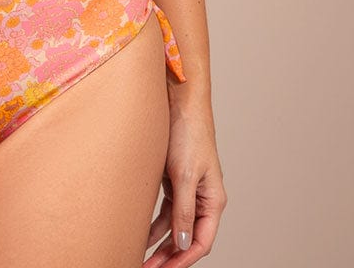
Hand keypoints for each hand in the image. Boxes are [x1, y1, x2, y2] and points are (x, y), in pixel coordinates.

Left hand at [142, 99, 226, 265]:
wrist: (179, 101)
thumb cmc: (188, 133)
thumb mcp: (183, 175)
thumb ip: (184, 211)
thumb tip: (183, 244)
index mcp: (213, 200)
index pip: (201, 242)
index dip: (183, 260)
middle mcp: (202, 198)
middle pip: (187, 238)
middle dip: (169, 257)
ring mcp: (187, 190)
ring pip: (174, 227)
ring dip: (160, 245)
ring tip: (142, 260)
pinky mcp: (173, 180)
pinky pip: (165, 211)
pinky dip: (154, 225)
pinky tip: (141, 236)